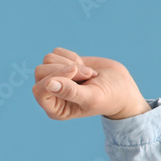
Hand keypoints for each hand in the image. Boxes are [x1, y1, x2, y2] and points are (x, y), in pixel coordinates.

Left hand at [31, 47, 150, 119]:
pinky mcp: (61, 64)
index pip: (38, 89)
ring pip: (48, 59)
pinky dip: (73, 56)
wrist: (122, 86)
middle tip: (88, 75)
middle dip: (65, 69)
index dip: (54, 77)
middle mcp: (50, 93)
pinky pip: (57, 52)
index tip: (74, 71)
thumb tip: (48, 84)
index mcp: (55, 108)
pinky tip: (84, 67)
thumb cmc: (109, 97)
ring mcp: (55, 77)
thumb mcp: (92, 97)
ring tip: (88, 74)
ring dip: (71, 63)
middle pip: (40, 71)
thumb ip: (70, 92)